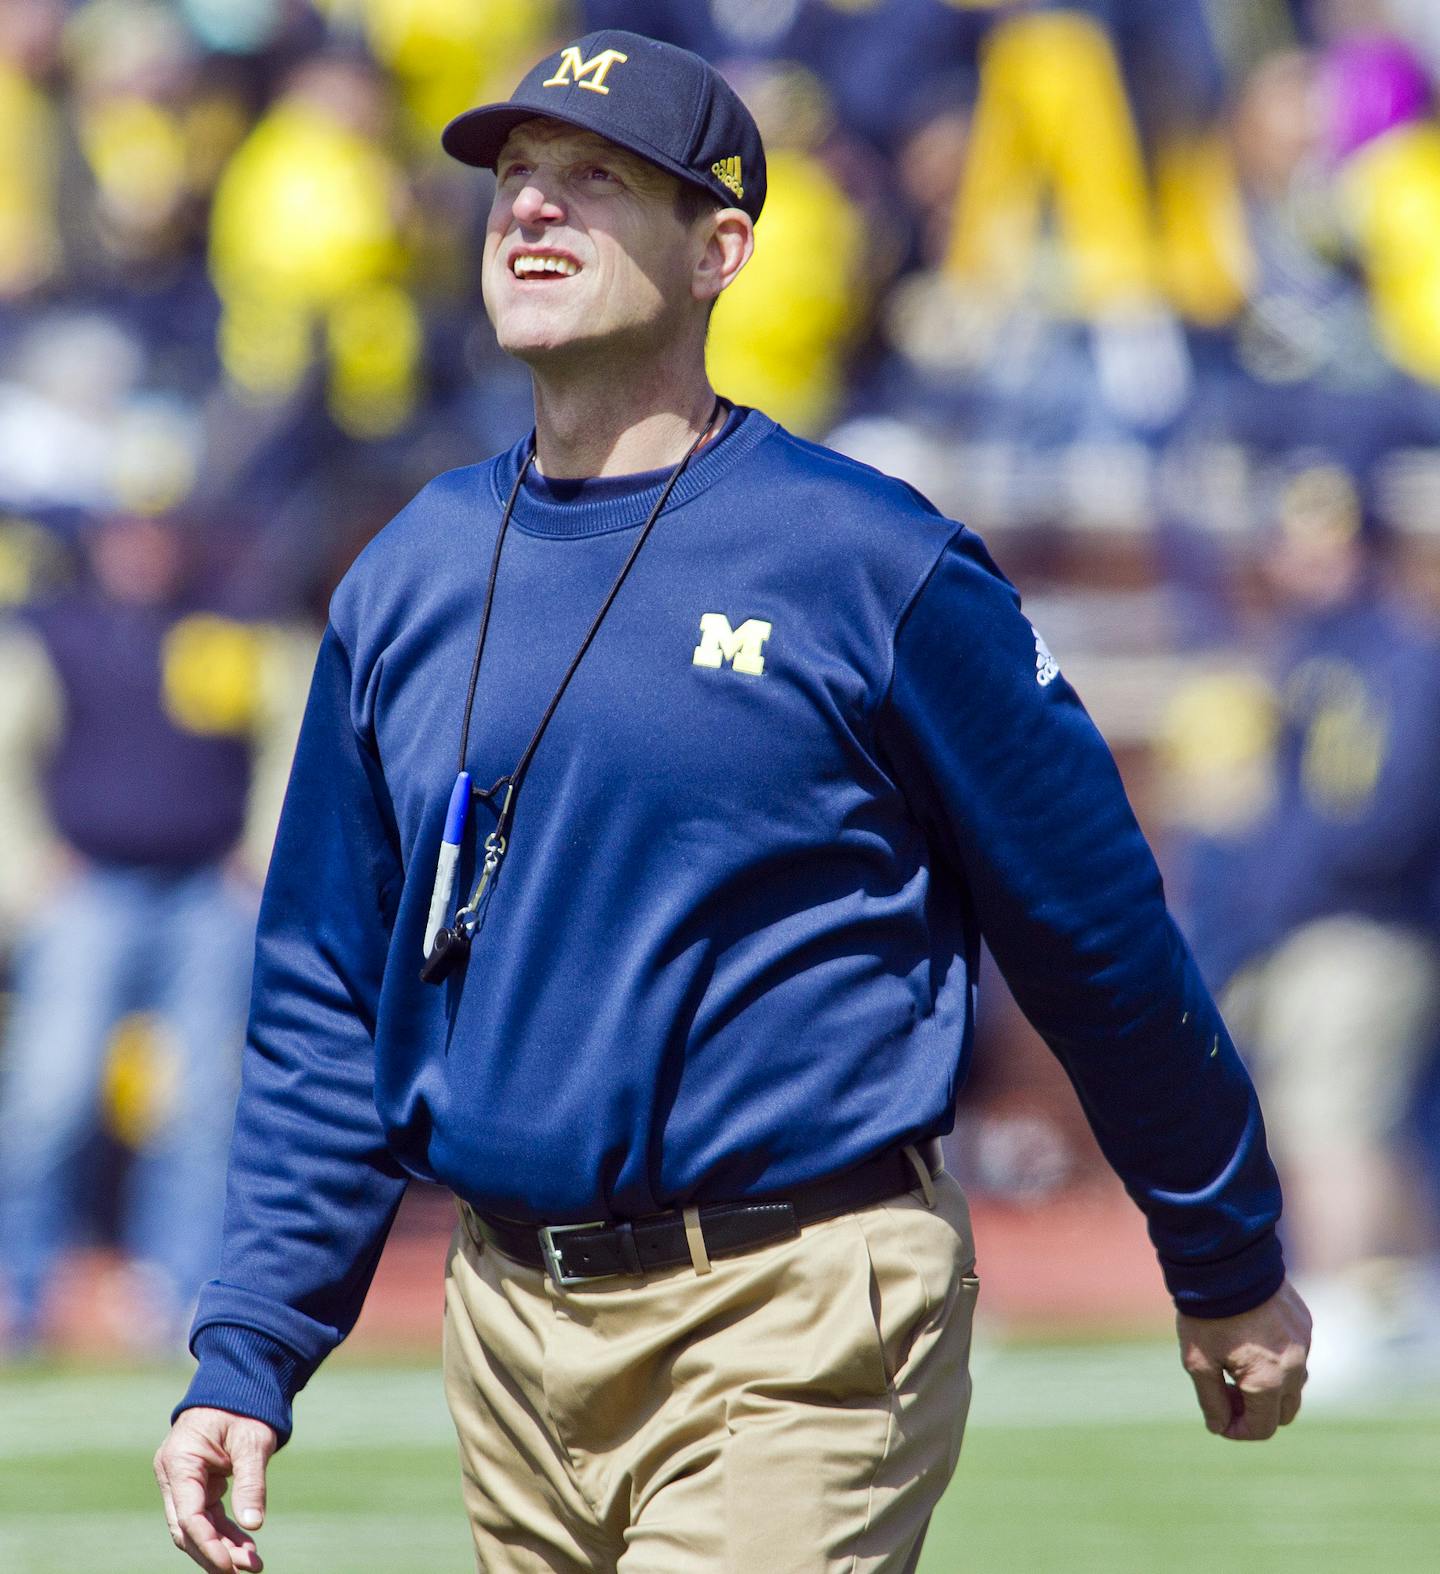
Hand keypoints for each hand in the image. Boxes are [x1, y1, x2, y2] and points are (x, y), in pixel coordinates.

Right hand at [154, 1408, 276, 1570]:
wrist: (240, 1381)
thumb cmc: (245, 1405)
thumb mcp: (252, 1440)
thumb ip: (252, 1481)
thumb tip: (254, 1525)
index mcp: (179, 1461)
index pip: (188, 1516)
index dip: (208, 1545)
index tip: (229, 1566)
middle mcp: (173, 1474)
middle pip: (187, 1528)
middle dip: (215, 1552)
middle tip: (245, 1571)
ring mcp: (182, 1479)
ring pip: (197, 1526)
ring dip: (222, 1546)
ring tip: (253, 1565)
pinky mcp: (197, 1482)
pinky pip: (207, 1514)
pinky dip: (224, 1531)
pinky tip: (246, 1548)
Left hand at [1177, 1277, 1310, 1440]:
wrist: (1224, 1260)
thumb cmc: (1207, 1312)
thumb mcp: (1198, 1361)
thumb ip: (1212, 1401)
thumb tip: (1220, 1427)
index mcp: (1269, 1381)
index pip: (1262, 1428)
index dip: (1237, 1431)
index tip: (1219, 1420)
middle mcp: (1295, 1367)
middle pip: (1283, 1412)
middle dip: (1255, 1412)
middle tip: (1226, 1392)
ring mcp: (1304, 1343)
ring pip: (1293, 1385)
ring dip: (1269, 1387)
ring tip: (1235, 1366)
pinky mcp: (1304, 1323)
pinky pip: (1297, 1355)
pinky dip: (1277, 1360)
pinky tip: (1249, 1340)